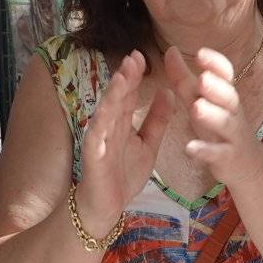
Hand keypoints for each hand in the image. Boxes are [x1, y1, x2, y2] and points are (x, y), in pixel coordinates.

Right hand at [73, 51, 174, 234]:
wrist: (107, 207)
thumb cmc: (123, 176)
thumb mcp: (149, 145)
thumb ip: (158, 120)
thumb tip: (169, 91)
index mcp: (122, 123)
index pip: (128, 94)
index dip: (134, 75)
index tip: (142, 55)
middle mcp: (109, 127)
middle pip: (117, 98)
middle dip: (125, 77)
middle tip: (134, 57)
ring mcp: (99, 140)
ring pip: (106, 113)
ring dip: (113, 94)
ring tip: (122, 76)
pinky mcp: (93, 156)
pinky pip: (97, 136)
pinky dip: (101, 122)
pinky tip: (107, 109)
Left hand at [164, 45, 262, 186]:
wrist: (247, 164)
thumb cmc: (219, 127)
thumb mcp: (201, 101)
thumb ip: (184, 79)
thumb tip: (170, 51)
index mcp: (225, 95)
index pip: (227, 75)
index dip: (215, 64)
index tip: (200, 53)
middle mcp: (232, 112)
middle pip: (229, 97)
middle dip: (216, 87)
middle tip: (202, 79)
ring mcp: (232, 135)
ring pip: (225, 124)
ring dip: (212, 115)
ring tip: (196, 108)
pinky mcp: (227, 157)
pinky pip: (217, 154)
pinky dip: (204, 151)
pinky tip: (189, 148)